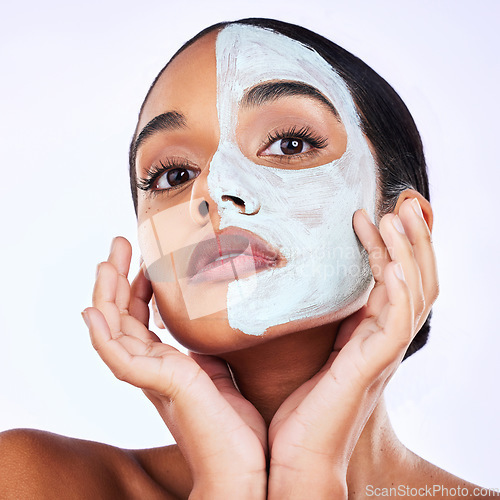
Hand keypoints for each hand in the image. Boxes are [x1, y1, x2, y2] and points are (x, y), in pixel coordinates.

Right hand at [82, 237, 266, 498]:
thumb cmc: (236, 427)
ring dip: (106, 295)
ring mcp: (153, 379)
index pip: (142, 319)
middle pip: (122, 317)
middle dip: (117, 279)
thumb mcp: (223, 373)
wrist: (244, 469)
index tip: (144, 259)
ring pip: (115, 331)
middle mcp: (154, 369)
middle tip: (119, 243)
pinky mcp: (162, 387)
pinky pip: (120, 359)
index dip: (138, 287)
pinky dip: (103, 336)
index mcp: (168, 364)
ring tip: (106, 262)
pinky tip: (94, 312)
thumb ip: (208, 350)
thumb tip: (213, 322)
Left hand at [267, 197, 437, 498]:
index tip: (370, 215)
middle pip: (416, 281)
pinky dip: (398, 290)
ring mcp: (382, 355)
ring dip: (408, 253)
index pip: (394, 282)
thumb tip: (289, 288)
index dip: (388, 247)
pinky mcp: (371, 368)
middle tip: (402, 203)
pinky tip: (391, 264)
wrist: (296, 456)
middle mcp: (384, 342)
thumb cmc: (298, 409)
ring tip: (396, 216)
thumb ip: (312, 322)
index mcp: (370, 336)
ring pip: (414, 294)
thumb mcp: (308, 352)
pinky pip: (396, 323)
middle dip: (413, 240)